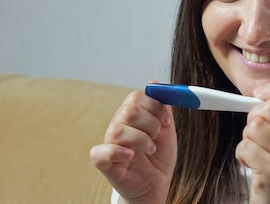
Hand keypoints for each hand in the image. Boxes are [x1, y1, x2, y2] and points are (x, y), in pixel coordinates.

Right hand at [90, 87, 176, 203]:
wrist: (155, 187)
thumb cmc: (158, 159)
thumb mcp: (167, 130)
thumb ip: (162, 107)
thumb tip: (154, 83)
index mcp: (131, 117)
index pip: (136, 97)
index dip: (155, 107)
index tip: (166, 121)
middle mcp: (118, 126)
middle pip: (128, 110)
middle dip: (150, 123)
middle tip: (157, 136)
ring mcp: (109, 143)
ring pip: (118, 129)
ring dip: (141, 139)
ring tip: (150, 150)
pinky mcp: (104, 162)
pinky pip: (101, 152)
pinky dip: (118, 152)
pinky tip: (131, 157)